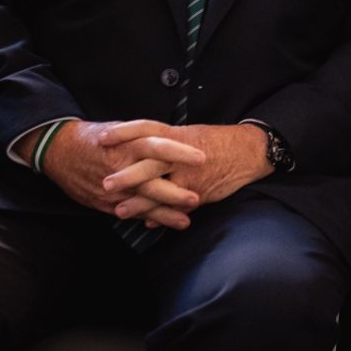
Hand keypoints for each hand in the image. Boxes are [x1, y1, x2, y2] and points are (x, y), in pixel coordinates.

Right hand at [37, 120, 205, 228]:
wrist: (59, 151)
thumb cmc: (97, 137)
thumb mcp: (122, 129)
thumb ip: (147, 137)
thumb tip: (177, 138)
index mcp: (127, 144)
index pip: (157, 147)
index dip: (179, 152)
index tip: (201, 158)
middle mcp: (120, 168)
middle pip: (150, 181)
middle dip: (174, 193)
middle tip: (197, 198)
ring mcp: (112, 189)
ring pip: (141, 203)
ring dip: (164, 213)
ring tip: (185, 221)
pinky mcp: (104, 202)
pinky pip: (129, 213)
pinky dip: (147, 219)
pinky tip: (163, 225)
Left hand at [101, 122, 270, 214]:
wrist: (248, 152)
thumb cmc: (217, 142)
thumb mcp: (190, 134)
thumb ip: (165, 143)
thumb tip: (140, 148)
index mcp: (178, 135)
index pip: (146, 129)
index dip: (124, 132)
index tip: (102, 138)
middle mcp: (182, 155)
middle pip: (149, 163)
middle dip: (127, 176)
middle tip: (105, 184)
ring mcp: (191, 175)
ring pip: (161, 191)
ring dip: (139, 203)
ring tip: (119, 211)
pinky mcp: (200, 193)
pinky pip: (177, 207)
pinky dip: (162, 215)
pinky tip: (148, 221)